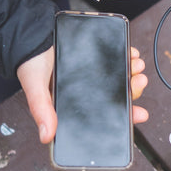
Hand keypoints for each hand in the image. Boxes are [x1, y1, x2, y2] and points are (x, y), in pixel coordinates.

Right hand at [17, 46, 148, 143]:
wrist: (29, 33)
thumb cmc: (31, 62)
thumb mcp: (35, 86)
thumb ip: (41, 109)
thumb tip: (45, 137)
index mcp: (77, 104)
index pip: (105, 115)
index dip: (125, 116)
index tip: (141, 114)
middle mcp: (89, 91)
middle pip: (118, 96)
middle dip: (134, 90)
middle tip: (139, 82)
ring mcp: (95, 73)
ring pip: (121, 78)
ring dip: (133, 73)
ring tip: (137, 66)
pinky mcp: (98, 55)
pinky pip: (117, 58)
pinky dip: (127, 56)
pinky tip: (131, 53)